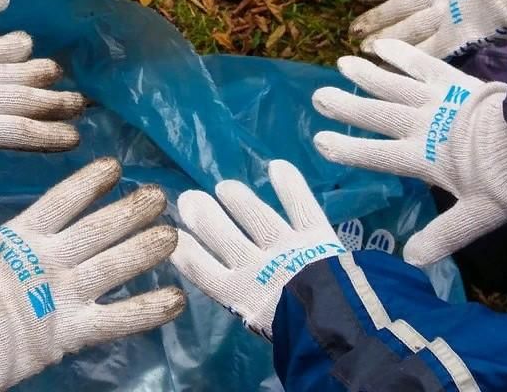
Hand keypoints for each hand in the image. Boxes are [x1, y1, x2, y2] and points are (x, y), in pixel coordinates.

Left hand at [0, 27, 83, 215]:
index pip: (13, 132)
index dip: (46, 135)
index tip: (74, 138)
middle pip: (17, 97)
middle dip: (51, 101)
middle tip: (81, 102)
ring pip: (4, 70)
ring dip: (35, 71)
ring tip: (61, 72)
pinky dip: (4, 44)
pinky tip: (24, 41)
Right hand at [0, 157, 185, 391]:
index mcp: (17, 237)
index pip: (62, 200)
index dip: (90, 182)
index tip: (113, 166)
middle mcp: (48, 260)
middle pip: (99, 228)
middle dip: (131, 211)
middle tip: (160, 195)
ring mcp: (61, 295)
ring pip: (116, 266)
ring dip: (146, 249)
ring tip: (175, 234)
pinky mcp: (67, 331)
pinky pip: (117, 320)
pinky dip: (148, 309)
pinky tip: (177, 299)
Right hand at [171, 160, 345, 339]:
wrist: (332, 327)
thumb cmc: (297, 339)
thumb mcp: (262, 330)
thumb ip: (249, 308)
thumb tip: (237, 296)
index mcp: (240, 296)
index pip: (204, 270)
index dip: (187, 250)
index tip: (174, 234)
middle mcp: (257, 266)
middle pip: (224, 236)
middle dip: (204, 216)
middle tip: (188, 198)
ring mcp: (285, 246)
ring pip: (256, 217)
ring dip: (239, 199)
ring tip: (225, 186)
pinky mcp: (315, 235)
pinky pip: (300, 205)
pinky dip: (290, 184)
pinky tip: (277, 165)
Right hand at [313, 39, 506, 264]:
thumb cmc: (505, 178)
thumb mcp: (477, 216)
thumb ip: (443, 236)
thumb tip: (411, 261)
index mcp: (423, 158)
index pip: (378, 155)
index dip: (348, 150)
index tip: (319, 141)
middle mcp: (422, 125)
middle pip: (378, 115)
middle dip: (348, 107)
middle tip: (319, 96)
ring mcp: (436, 99)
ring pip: (393, 85)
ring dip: (367, 75)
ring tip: (341, 64)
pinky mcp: (453, 80)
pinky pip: (421, 63)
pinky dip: (401, 54)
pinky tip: (380, 45)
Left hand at [351, 0, 506, 59]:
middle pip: (399, 7)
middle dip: (376, 19)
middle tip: (352, 32)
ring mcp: (446, 12)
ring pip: (406, 27)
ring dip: (383, 39)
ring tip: (362, 49)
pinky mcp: (458, 33)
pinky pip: (427, 49)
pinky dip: (407, 58)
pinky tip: (389, 64)